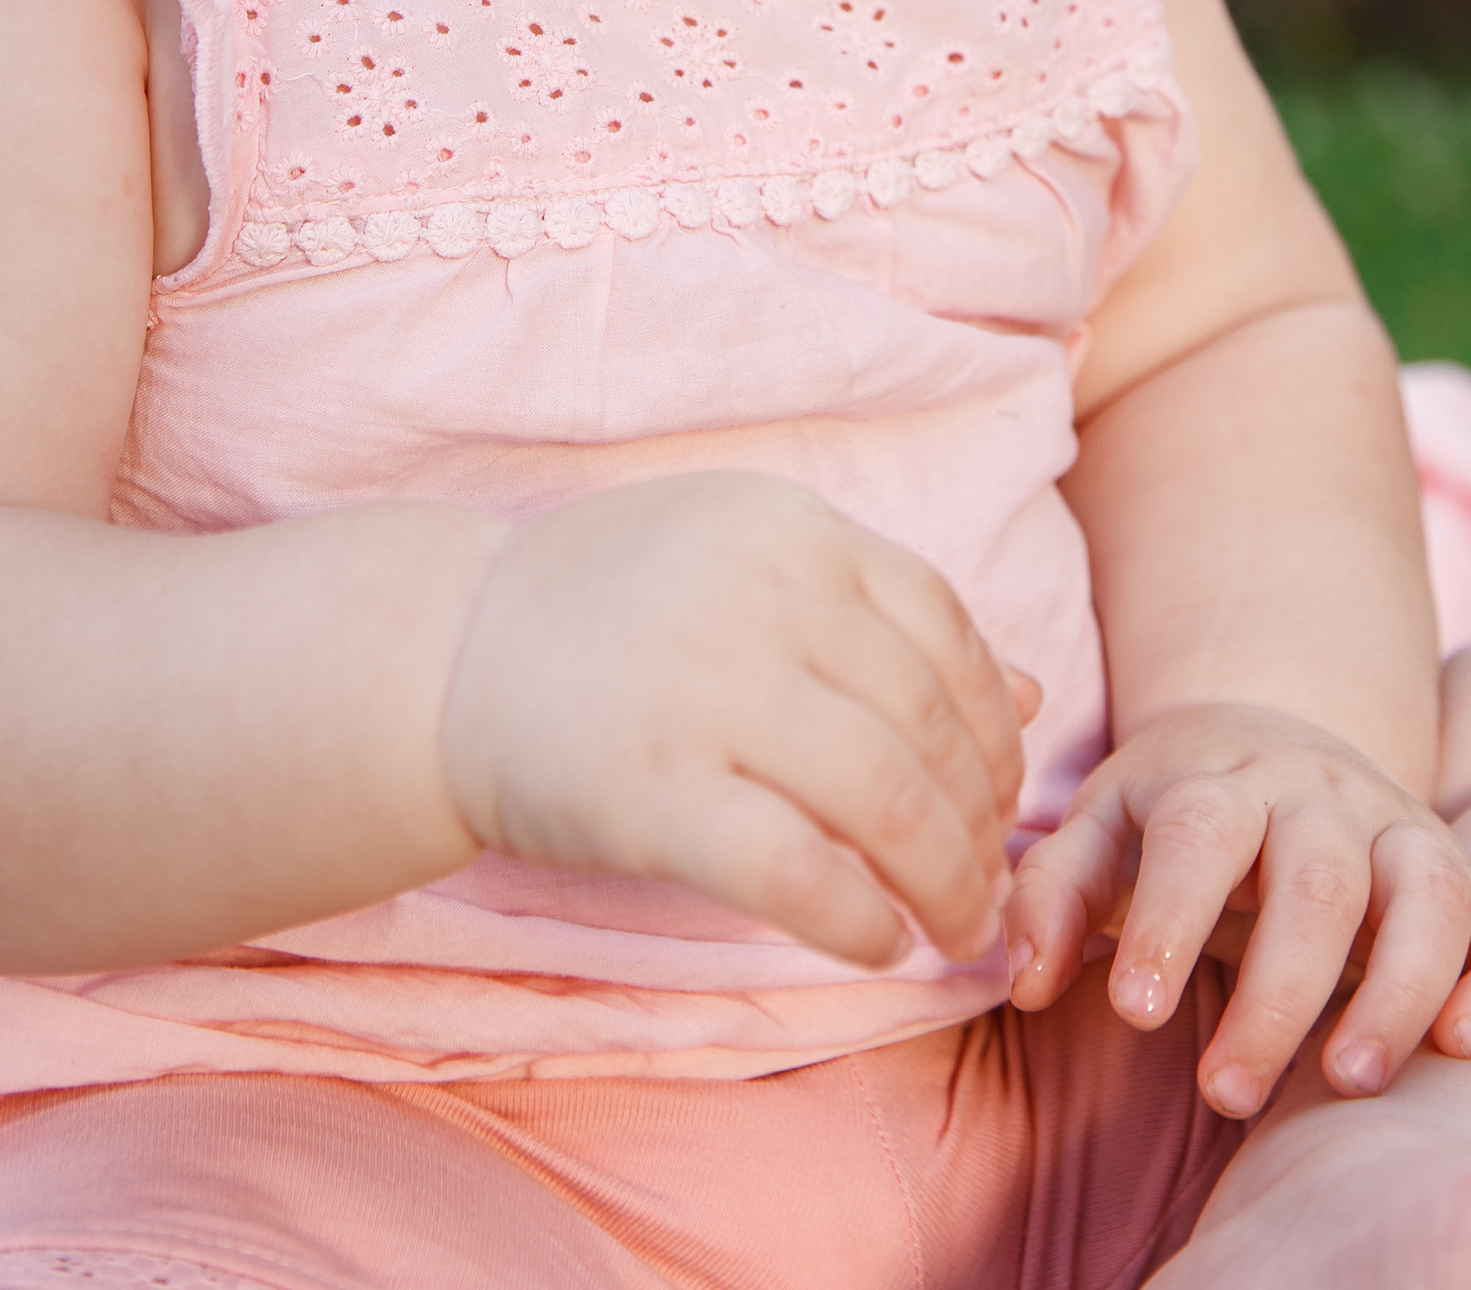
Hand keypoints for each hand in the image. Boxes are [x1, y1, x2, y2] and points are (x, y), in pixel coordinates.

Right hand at [439, 473, 1030, 970]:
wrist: (440, 651)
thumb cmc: (606, 612)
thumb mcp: (746, 567)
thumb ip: (877, 617)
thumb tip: (1030, 692)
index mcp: (791, 527)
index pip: (944, 628)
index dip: (992, 723)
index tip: (995, 791)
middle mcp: (763, 593)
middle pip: (928, 721)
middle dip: (980, 818)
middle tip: (986, 882)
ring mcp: (706, 689)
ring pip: (886, 798)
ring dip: (945, 878)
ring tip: (954, 924)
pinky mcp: (655, 792)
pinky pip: (798, 871)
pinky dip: (859, 920)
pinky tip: (876, 942)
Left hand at [1001, 699, 1470, 1117]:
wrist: (1271, 738)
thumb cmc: (1170, 812)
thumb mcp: (1099, 830)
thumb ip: (1054, 896)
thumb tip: (1025, 978)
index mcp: (1220, 778)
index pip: (1200, 832)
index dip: (1169, 917)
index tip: (1135, 1012)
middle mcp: (1322, 794)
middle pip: (1317, 879)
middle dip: (1277, 993)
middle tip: (1225, 1091)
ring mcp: (1401, 829)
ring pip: (1429, 891)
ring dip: (1398, 988)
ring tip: (1347, 1080)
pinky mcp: (1465, 873)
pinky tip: (1464, 1042)